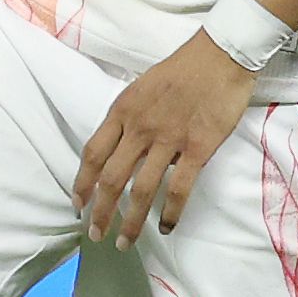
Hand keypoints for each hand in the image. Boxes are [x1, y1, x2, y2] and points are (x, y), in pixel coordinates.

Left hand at [75, 33, 253, 244]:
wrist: (220, 55)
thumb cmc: (181, 70)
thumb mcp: (141, 88)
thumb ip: (129, 118)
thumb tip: (123, 149)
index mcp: (122, 112)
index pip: (92, 154)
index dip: (81, 183)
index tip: (76, 204)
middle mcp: (139, 128)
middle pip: (110, 178)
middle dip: (100, 211)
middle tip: (96, 233)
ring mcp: (168, 139)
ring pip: (141, 188)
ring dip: (130, 219)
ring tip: (125, 241)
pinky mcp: (198, 147)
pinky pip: (180, 187)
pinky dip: (171, 211)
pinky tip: (166, 227)